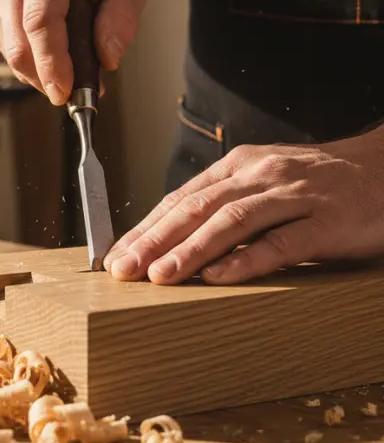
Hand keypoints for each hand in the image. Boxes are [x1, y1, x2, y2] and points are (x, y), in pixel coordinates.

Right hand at [0, 0, 146, 103]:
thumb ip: (124, 16)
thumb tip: (108, 57)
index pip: (40, 20)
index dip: (51, 61)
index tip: (64, 90)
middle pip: (20, 44)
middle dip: (47, 78)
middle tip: (75, 93)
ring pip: (12, 55)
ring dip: (42, 76)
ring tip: (72, 73)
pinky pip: (8, 54)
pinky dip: (33, 68)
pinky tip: (54, 60)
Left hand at [104, 130, 383, 284]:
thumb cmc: (318, 183)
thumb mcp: (264, 182)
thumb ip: (226, 201)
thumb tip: (173, 235)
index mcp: (240, 165)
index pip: (182, 197)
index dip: (146, 226)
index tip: (116, 254)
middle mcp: (261, 174)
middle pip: (197, 207)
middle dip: (155, 239)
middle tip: (123, 268)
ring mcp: (294, 195)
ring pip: (232, 221)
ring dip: (191, 249)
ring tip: (159, 275)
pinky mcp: (326, 220)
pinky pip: (282, 242)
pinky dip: (247, 260)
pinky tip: (219, 276)